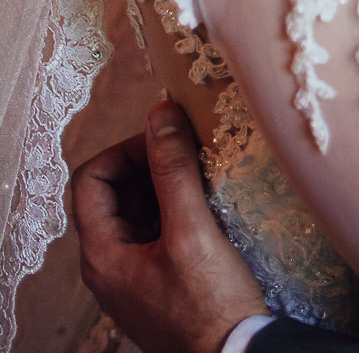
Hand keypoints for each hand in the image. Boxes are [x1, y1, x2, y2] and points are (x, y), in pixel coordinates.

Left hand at [71, 99, 267, 352]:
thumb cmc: (209, 304)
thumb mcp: (192, 231)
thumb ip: (173, 170)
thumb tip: (161, 114)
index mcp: (102, 255)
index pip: (90, 179)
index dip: (125, 151)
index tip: (165, 141)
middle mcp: (107, 265)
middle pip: (110, 193)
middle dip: (145, 164)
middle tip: (185, 152)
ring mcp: (131, 275)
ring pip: (133, 210)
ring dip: (161, 184)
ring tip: (198, 173)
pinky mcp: (155, 281)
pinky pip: (152, 230)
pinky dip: (171, 207)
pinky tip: (202, 202)